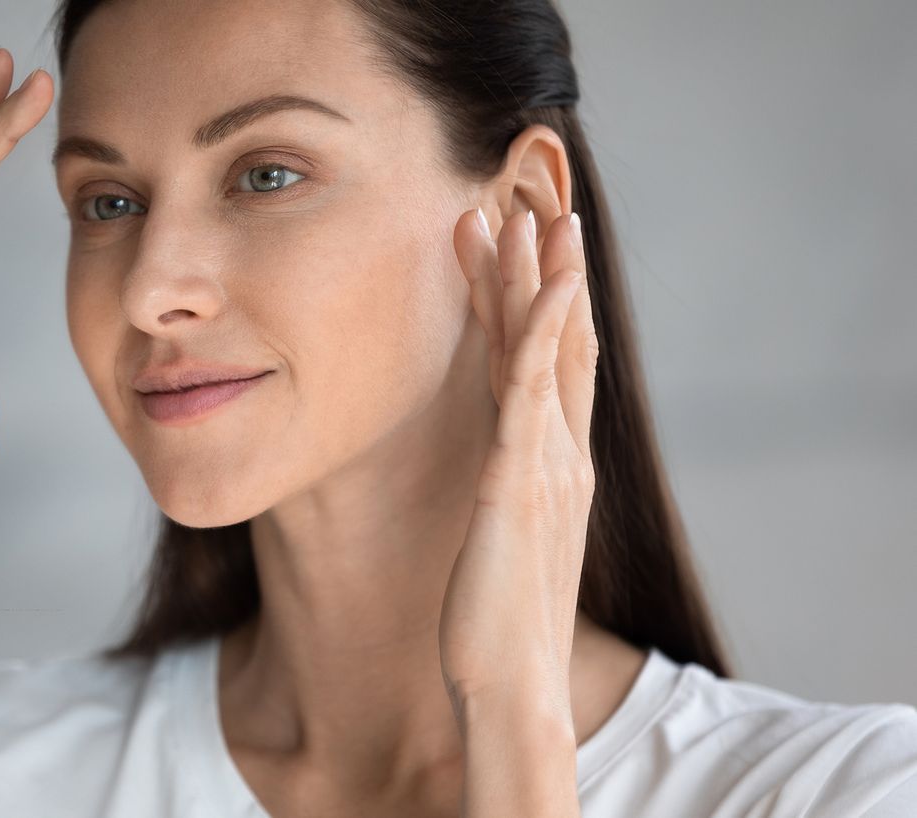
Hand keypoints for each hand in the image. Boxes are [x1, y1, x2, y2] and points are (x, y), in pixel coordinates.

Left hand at [439, 208, 598, 722]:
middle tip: (519, 202)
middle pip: (556, 342)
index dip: (532, 301)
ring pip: (549, 351)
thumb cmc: (496, 624)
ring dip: (537, 278)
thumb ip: (502, 497)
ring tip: (522, 212)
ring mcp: (547, 464)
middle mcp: (559, 455)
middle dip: (538, 269)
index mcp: (552, 467)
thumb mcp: (500, 542)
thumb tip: (487, 476)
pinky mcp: (523, 481)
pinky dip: (543, 331)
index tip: (509, 246)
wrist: (510, 684)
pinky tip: (542, 284)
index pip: (547, 366)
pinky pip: (536, 391)